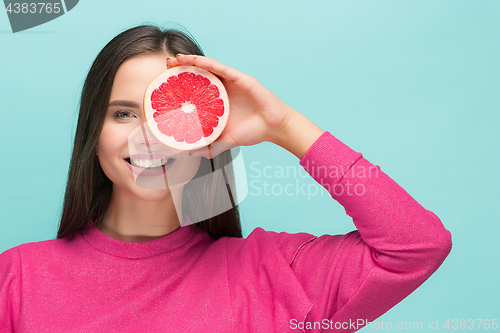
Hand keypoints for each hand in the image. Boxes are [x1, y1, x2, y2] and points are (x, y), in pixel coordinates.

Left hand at [167, 54, 322, 158]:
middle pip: (199, 73)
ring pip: (208, 66)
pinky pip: (222, 68)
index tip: (165, 82)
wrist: (274, 128)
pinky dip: (207, 63)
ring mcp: (232, 82)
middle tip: (165, 65)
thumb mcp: (226, 140)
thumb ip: (210, 146)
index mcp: (218, 100)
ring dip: (191, 61)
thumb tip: (191, 152)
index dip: (181, 83)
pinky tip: (195, 60)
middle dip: (181, 68)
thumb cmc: (253, 132)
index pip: (196, 87)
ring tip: (175, 59)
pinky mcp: (241, 79)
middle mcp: (223, 88)